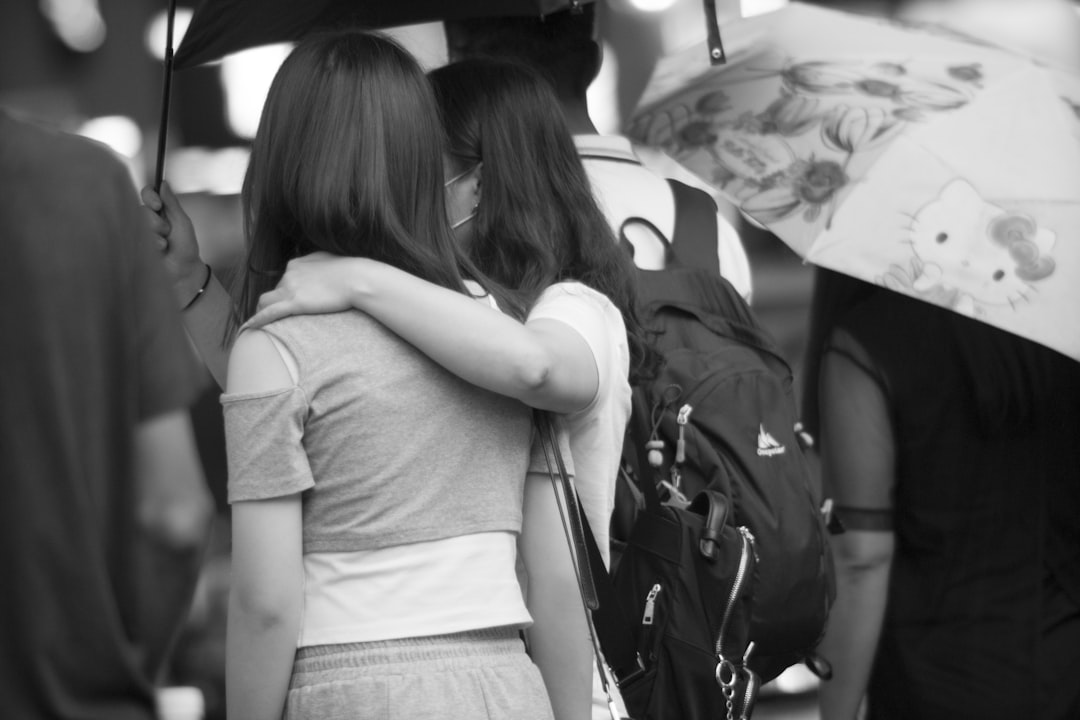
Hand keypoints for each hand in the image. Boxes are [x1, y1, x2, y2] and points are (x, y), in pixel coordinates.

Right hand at [140, 181, 206, 303]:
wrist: (182, 273)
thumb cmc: (185, 248)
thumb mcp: (182, 223)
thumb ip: (172, 203)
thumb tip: (163, 182)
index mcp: (159, 211)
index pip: (147, 193)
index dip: (149, 196)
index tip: (157, 205)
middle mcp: (146, 219)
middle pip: (141, 208)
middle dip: (155, 221)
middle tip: (166, 232)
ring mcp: (138, 232)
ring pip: (135, 222)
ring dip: (153, 235)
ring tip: (164, 246)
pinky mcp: (132, 244)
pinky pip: (131, 237)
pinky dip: (147, 244)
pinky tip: (157, 252)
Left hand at [243, 252, 359, 329]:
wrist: (357, 278)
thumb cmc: (351, 271)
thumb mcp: (330, 261)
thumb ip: (319, 265)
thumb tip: (320, 271)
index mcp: (297, 263)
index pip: (284, 279)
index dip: (285, 293)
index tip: (288, 302)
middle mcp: (289, 273)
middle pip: (275, 291)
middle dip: (276, 304)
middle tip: (278, 318)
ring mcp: (290, 288)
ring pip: (265, 302)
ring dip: (262, 312)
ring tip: (260, 325)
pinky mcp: (294, 302)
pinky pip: (269, 313)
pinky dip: (257, 320)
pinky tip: (249, 329)